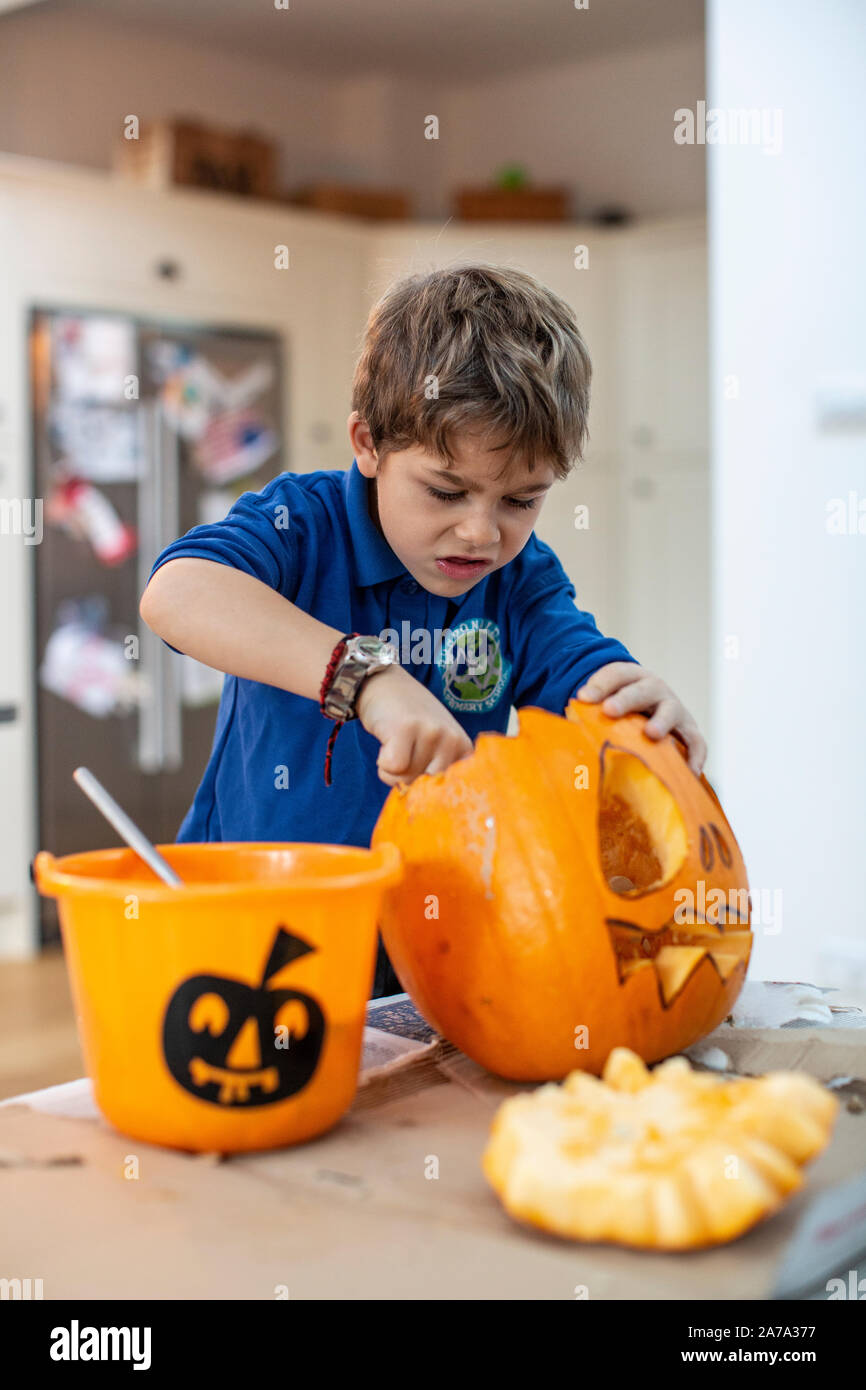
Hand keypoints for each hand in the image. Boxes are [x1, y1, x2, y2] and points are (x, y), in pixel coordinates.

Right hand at [355, 664, 474, 785]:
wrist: (383, 683)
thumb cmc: (409, 718)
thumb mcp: (435, 741)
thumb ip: (439, 769)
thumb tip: (427, 805)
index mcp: (463, 746)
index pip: (455, 789)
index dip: (433, 792)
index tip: (423, 776)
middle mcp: (452, 739)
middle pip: (428, 788)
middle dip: (411, 778)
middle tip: (406, 753)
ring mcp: (430, 732)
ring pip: (407, 779)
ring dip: (394, 770)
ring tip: (397, 743)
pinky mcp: (405, 729)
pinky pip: (392, 769)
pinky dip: (383, 764)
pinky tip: (387, 742)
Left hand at [576, 662, 706, 775]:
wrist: (648, 701)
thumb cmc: (620, 705)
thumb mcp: (605, 697)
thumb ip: (590, 706)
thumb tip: (572, 723)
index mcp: (631, 678)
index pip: (615, 675)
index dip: (600, 685)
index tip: (583, 697)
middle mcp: (655, 689)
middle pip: (642, 690)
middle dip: (626, 700)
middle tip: (609, 710)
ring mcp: (674, 708)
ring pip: (671, 712)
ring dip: (662, 722)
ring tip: (651, 734)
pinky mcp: (688, 729)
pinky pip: (696, 741)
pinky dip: (695, 755)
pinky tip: (687, 771)